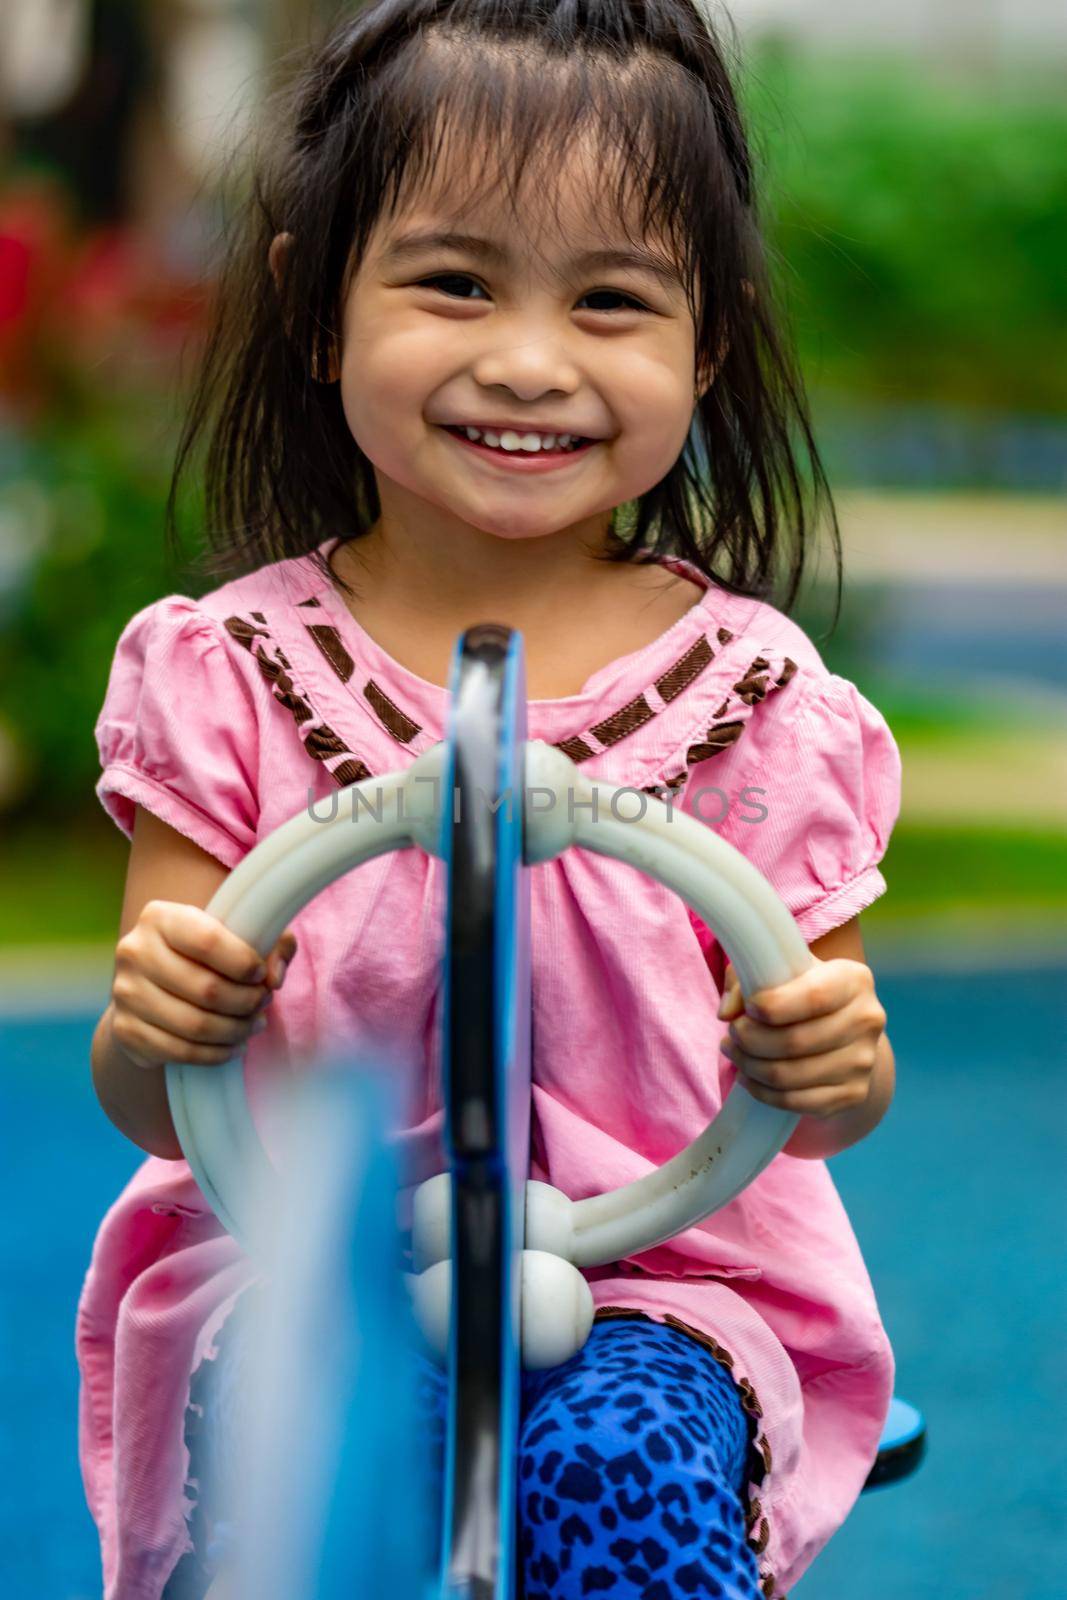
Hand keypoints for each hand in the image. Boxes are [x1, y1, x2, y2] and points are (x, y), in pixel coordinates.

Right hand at [110, 900, 297, 1070]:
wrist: (154, 984)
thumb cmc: (207, 954)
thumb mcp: (242, 934)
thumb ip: (273, 943)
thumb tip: (274, 977)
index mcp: (160, 918)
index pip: (208, 942)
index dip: (245, 963)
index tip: (261, 975)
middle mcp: (134, 951)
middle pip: (206, 989)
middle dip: (247, 1002)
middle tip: (263, 1003)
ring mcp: (124, 993)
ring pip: (195, 1025)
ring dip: (235, 1031)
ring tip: (254, 1025)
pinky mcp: (125, 1030)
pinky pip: (179, 1051)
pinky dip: (215, 1054)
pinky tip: (233, 1046)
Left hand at [716, 955, 886, 1118]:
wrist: (842, 1034)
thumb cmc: (800, 994)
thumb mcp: (775, 973)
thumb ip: (745, 981)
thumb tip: (727, 1013)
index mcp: (854, 979)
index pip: (814, 996)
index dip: (773, 1006)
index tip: (749, 1008)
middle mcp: (867, 1019)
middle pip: (796, 1040)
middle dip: (750, 1040)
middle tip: (731, 1034)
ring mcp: (864, 1061)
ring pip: (790, 1075)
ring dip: (750, 1066)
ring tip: (734, 1053)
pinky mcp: (854, 1094)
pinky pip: (796, 1102)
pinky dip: (763, 1092)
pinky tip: (749, 1078)